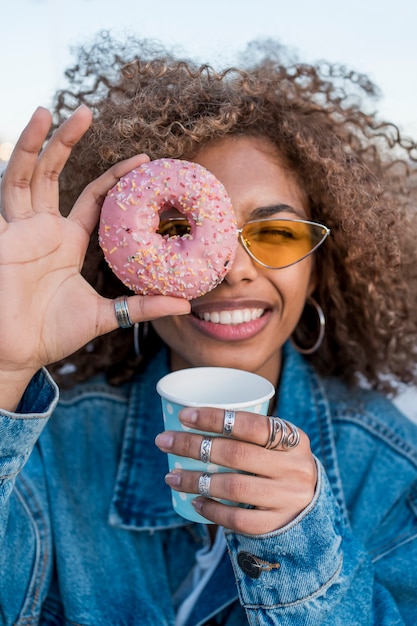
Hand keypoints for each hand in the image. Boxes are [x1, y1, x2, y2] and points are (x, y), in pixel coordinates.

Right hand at [0, 106, 189, 406]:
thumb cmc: (54, 335)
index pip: (93, 199)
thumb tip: (186, 304)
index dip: (114, 178)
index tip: (143, 160)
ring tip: (48, 111)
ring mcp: (19, 231)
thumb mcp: (106, 316)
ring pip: (25, 176)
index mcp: (67, 242)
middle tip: (86, 112)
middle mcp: (42, 230)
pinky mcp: (1, 239)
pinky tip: (17, 149)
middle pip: (54, 174)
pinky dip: (11, 171)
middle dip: (66, 142)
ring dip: (35, 144)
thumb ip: (143, 307)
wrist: (17, 355)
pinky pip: (5, 199)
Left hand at [155, 407, 316, 534]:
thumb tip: (194, 418)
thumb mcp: (280, 444)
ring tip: (170, 476)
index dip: (215, 418)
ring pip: (233, 487)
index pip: (251, 424)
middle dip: (193, 446)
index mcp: (294, 439)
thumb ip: (252, 432)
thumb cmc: (282, 465)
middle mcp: (294, 468)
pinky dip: (213, 510)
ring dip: (196, 480)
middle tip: (164, 441)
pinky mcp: (278, 524)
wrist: (314, 507)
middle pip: (236, 454)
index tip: (183, 416)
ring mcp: (287, 498)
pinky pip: (239, 518)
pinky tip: (194, 502)